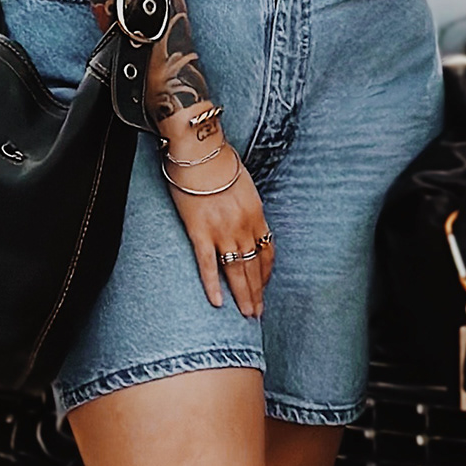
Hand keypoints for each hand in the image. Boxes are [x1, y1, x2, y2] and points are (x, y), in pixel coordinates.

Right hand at [163, 138, 272, 317]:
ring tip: (246, 314)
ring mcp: (222, 230)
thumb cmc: (219, 163)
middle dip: (257, 291)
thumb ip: (246, 208)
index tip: (264, 285)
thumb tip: (246, 223)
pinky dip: (213, 285)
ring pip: (236, 270)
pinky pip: (208, 264)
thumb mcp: (244, 186)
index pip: (267, 250)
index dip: (266, 272)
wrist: (199, 151)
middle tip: (258, 313)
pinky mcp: (200, 232)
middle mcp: (244, 226)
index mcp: (257, 214)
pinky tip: (218, 303)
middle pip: (254, 266)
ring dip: (243, 295)